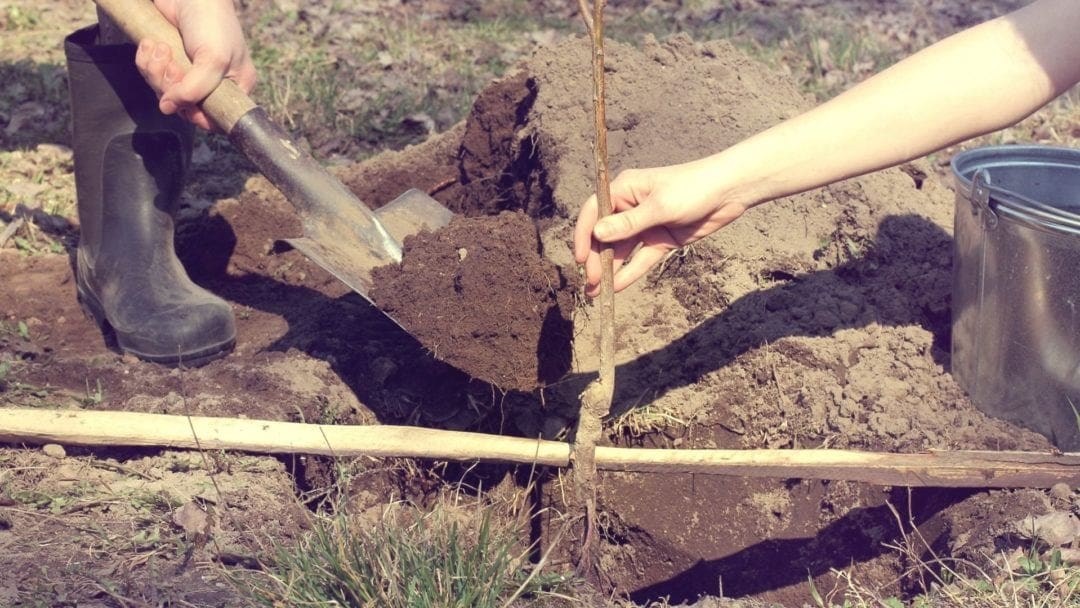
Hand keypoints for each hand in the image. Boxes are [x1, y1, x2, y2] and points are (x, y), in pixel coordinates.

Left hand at [134, 0, 255, 130]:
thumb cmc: (212, 23)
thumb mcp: (213, 59)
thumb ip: (194, 89)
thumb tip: (168, 107)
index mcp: (235, 87)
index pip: (215, 119)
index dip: (196, 115)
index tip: (185, 101)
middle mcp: (213, 83)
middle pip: (184, 106)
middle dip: (170, 86)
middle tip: (171, 64)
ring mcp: (189, 72)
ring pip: (163, 91)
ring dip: (155, 71)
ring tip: (160, 48)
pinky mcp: (169, 60)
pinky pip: (151, 74)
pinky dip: (146, 61)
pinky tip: (151, 44)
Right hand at [573, 159, 750, 295]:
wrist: (729, 192)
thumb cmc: (693, 188)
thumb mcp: (659, 206)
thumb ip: (628, 223)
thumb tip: (597, 233)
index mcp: (624, 189)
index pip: (594, 212)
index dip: (584, 234)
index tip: (580, 258)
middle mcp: (630, 207)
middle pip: (606, 235)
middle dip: (596, 258)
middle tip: (591, 281)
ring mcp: (646, 226)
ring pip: (621, 251)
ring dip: (609, 270)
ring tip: (596, 292)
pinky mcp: (661, 240)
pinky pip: (641, 259)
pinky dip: (630, 272)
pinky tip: (617, 287)